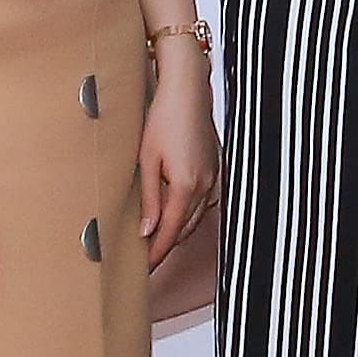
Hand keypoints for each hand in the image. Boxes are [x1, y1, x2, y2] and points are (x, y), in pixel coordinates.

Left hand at [137, 51, 217, 254]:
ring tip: (156, 240)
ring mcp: (212, 176)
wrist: (187, 89)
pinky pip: (201, 201)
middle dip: (165, 246)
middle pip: (184, 229)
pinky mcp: (213, 167)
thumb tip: (147, 231)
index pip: (169, 233)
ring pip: (194, 217)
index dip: (156, 253)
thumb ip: (149, 198)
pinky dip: (186, 213)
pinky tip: (173, 212)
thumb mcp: (147, 160)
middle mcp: (204, 185)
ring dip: (176, 231)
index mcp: (186, 186)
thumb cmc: (164, 117)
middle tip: (145, 258)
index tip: (144, 267)